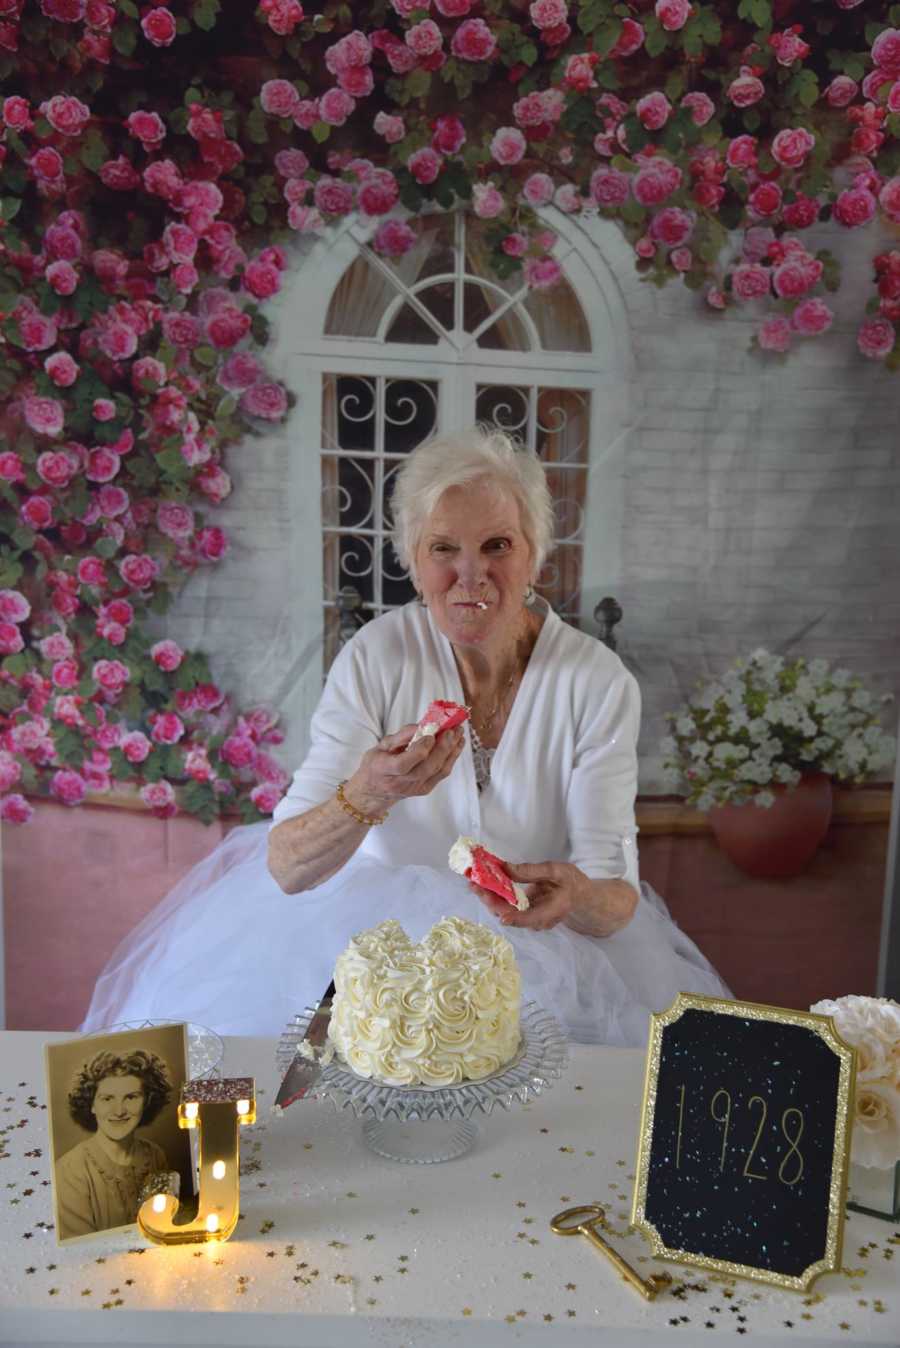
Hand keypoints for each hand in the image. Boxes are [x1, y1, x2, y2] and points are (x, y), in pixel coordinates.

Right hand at [347, 724, 465, 813]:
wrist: (373, 792)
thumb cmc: (375, 766)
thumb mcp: (380, 747)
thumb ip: (400, 736)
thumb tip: (422, 726)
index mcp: (384, 769)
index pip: (404, 764)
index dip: (419, 749)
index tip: (430, 734)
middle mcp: (400, 782)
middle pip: (426, 767)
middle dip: (442, 747)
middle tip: (452, 730)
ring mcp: (414, 788)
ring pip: (438, 770)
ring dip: (452, 750)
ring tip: (459, 733)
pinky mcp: (424, 789)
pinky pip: (441, 773)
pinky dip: (451, 758)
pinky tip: (457, 745)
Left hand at [468, 860, 591, 931]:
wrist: (579, 898)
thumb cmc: (572, 883)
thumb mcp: (557, 871)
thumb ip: (532, 871)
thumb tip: (506, 868)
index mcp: (551, 911)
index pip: (532, 919)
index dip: (516, 919)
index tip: (503, 916)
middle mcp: (537, 920)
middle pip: (510, 915)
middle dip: (490, 900)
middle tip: (474, 884)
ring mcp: (528, 919)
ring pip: (504, 911)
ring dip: (488, 897)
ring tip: (473, 881)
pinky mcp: (522, 913)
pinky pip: (505, 907)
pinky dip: (493, 895)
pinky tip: (483, 884)